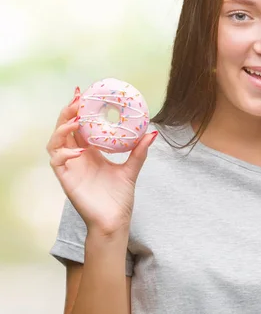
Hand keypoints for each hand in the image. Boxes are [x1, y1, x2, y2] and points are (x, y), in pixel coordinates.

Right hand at [47, 87, 157, 235]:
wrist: (114, 221)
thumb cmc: (119, 198)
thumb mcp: (131, 169)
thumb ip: (139, 151)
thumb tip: (153, 133)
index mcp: (90, 151)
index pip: (79, 125)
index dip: (79, 109)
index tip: (84, 93)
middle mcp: (77, 156)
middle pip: (64, 128)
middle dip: (68, 112)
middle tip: (78, 99)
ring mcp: (70, 167)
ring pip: (54, 141)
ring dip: (63, 128)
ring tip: (76, 120)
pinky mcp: (66, 179)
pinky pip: (56, 161)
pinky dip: (64, 152)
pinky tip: (80, 150)